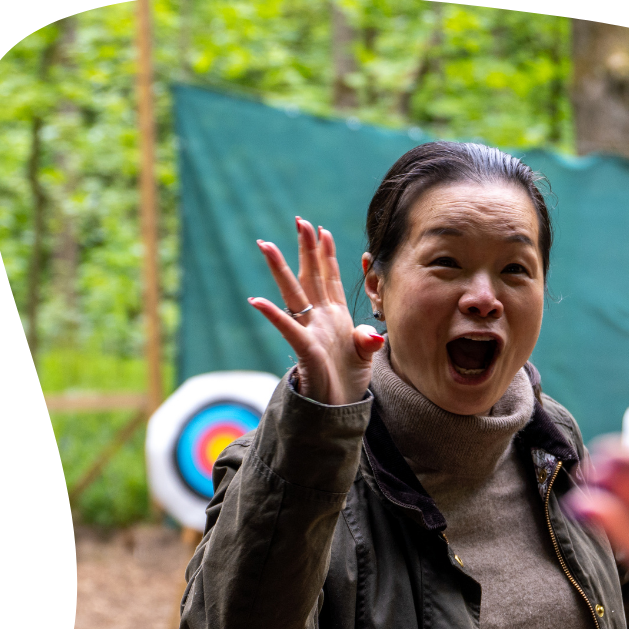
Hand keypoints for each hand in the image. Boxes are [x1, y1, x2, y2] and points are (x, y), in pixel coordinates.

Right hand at [249, 218, 383, 404]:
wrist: (339, 407)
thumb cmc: (349, 379)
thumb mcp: (365, 354)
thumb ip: (366, 340)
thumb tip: (371, 335)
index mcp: (336, 315)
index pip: (330, 278)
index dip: (327, 255)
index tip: (322, 230)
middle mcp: (320, 318)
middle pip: (311, 277)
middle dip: (306, 249)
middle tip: (300, 221)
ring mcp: (310, 332)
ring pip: (294, 294)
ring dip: (280, 269)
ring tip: (266, 244)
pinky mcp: (306, 350)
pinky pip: (288, 329)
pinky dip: (274, 315)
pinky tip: (257, 301)